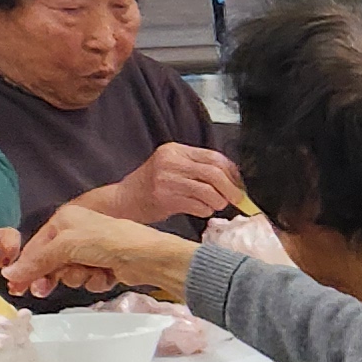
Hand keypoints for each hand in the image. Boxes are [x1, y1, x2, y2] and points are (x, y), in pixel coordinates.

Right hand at [2, 202, 198, 301]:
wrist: (149, 257)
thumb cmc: (108, 242)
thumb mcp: (67, 246)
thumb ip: (38, 261)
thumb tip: (9, 273)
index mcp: (65, 219)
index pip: (36, 246)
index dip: (25, 267)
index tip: (15, 286)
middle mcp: (77, 232)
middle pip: (51, 262)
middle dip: (51, 276)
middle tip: (42, 291)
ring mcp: (92, 250)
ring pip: (69, 273)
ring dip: (78, 277)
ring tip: (89, 273)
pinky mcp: (106, 266)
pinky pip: (88, 279)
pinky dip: (95, 281)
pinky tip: (106, 276)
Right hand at [83, 143, 243, 225]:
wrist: (123, 200)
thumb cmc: (152, 186)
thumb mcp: (173, 168)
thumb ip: (198, 168)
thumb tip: (235, 180)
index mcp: (175, 150)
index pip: (214, 157)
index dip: (232, 172)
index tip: (239, 185)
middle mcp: (170, 162)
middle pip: (214, 173)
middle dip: (231, 189)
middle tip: (238, 200)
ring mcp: (166, 180)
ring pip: (208, 191)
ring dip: (218, 202)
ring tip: (215, 205)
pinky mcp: (164, 198)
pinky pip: (197, 205)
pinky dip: (205, 210)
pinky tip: (200, 210)